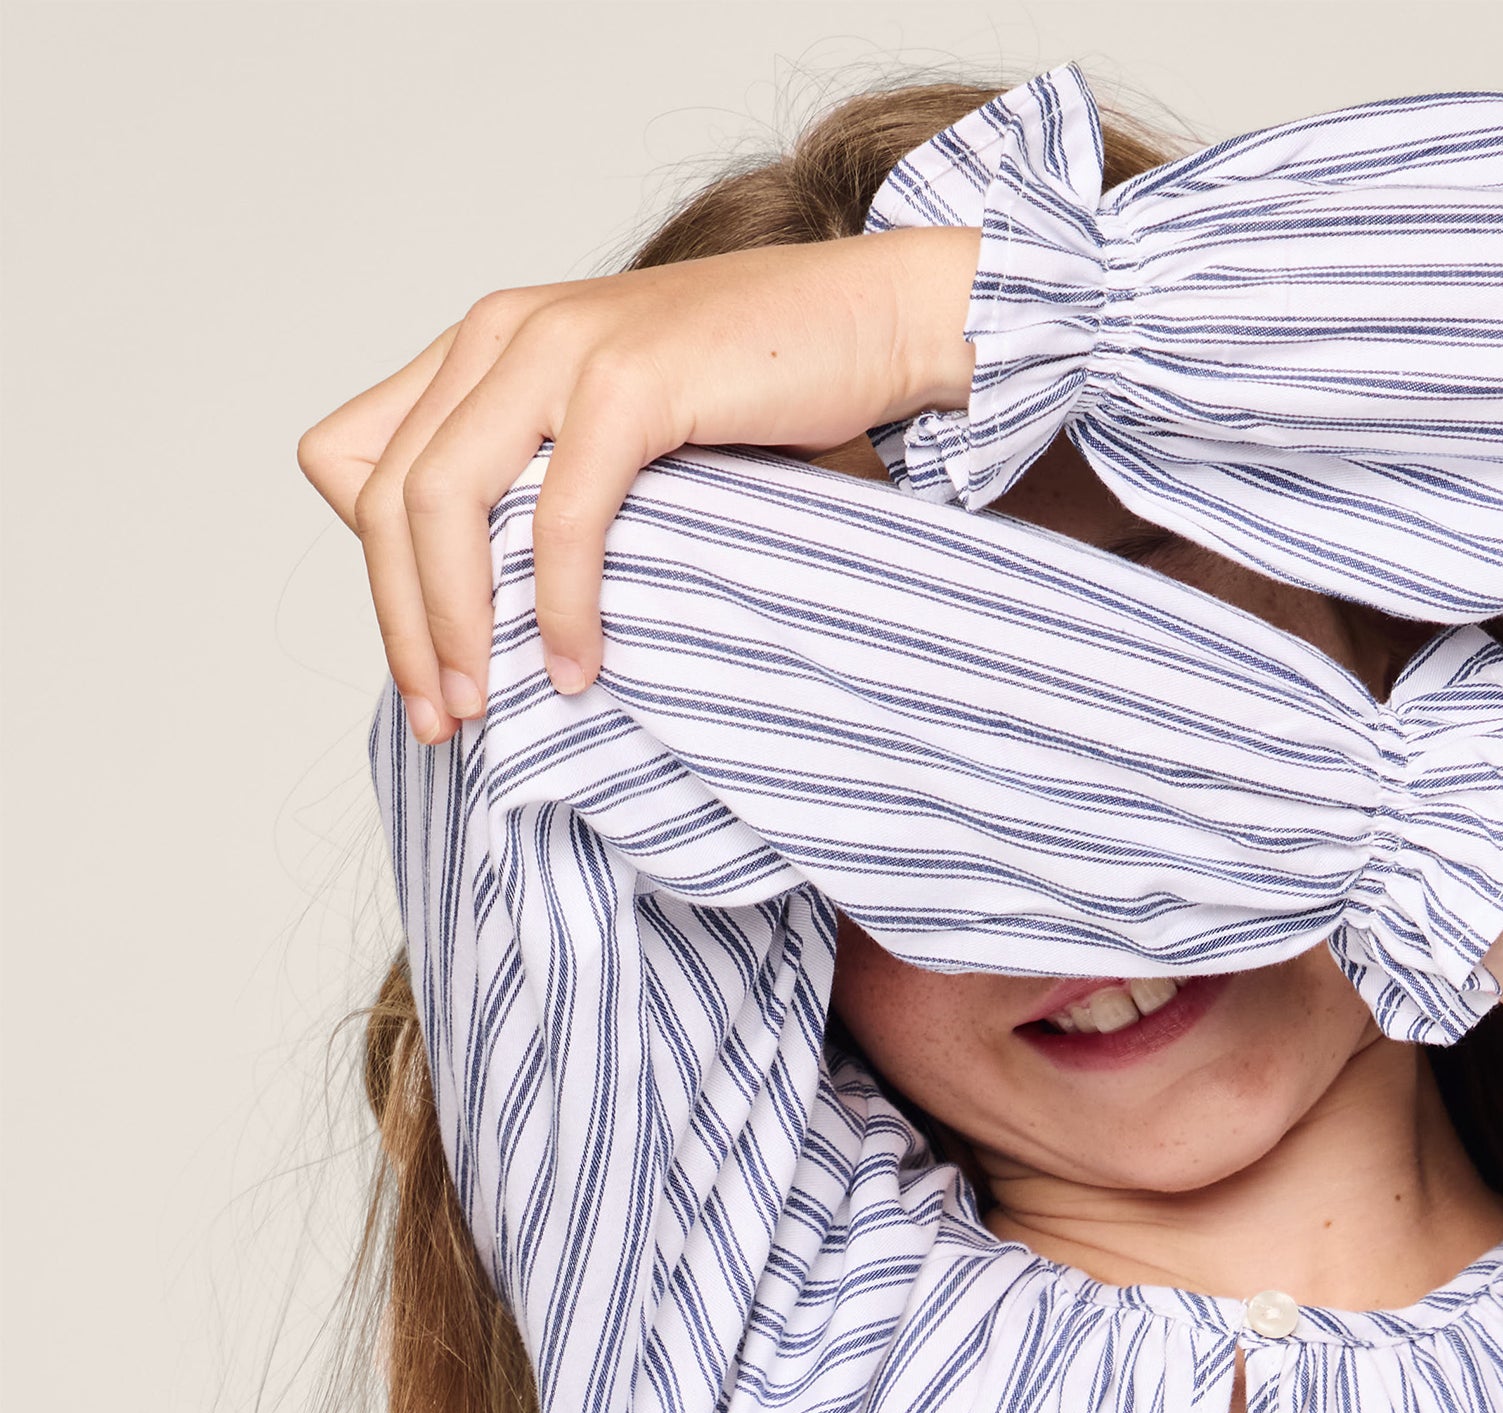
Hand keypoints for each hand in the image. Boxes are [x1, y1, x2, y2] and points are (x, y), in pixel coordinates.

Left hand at [296, 229, 980, 743]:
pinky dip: (558, 605)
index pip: (351, 460)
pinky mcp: (627, 381)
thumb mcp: (621, 438)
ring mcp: (558, 346)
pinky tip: (577, 667)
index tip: (430, 656)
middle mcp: (502, 332)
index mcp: (484, 345)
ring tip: (488, 707)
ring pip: (444, 502)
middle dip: (403, 626)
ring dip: (458, 624)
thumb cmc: (764, 398)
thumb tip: (497, 611)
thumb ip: (548, 487)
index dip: (373, 565)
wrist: (872, 323)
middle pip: (386, 497)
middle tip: (444, 720)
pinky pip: (559, 514)